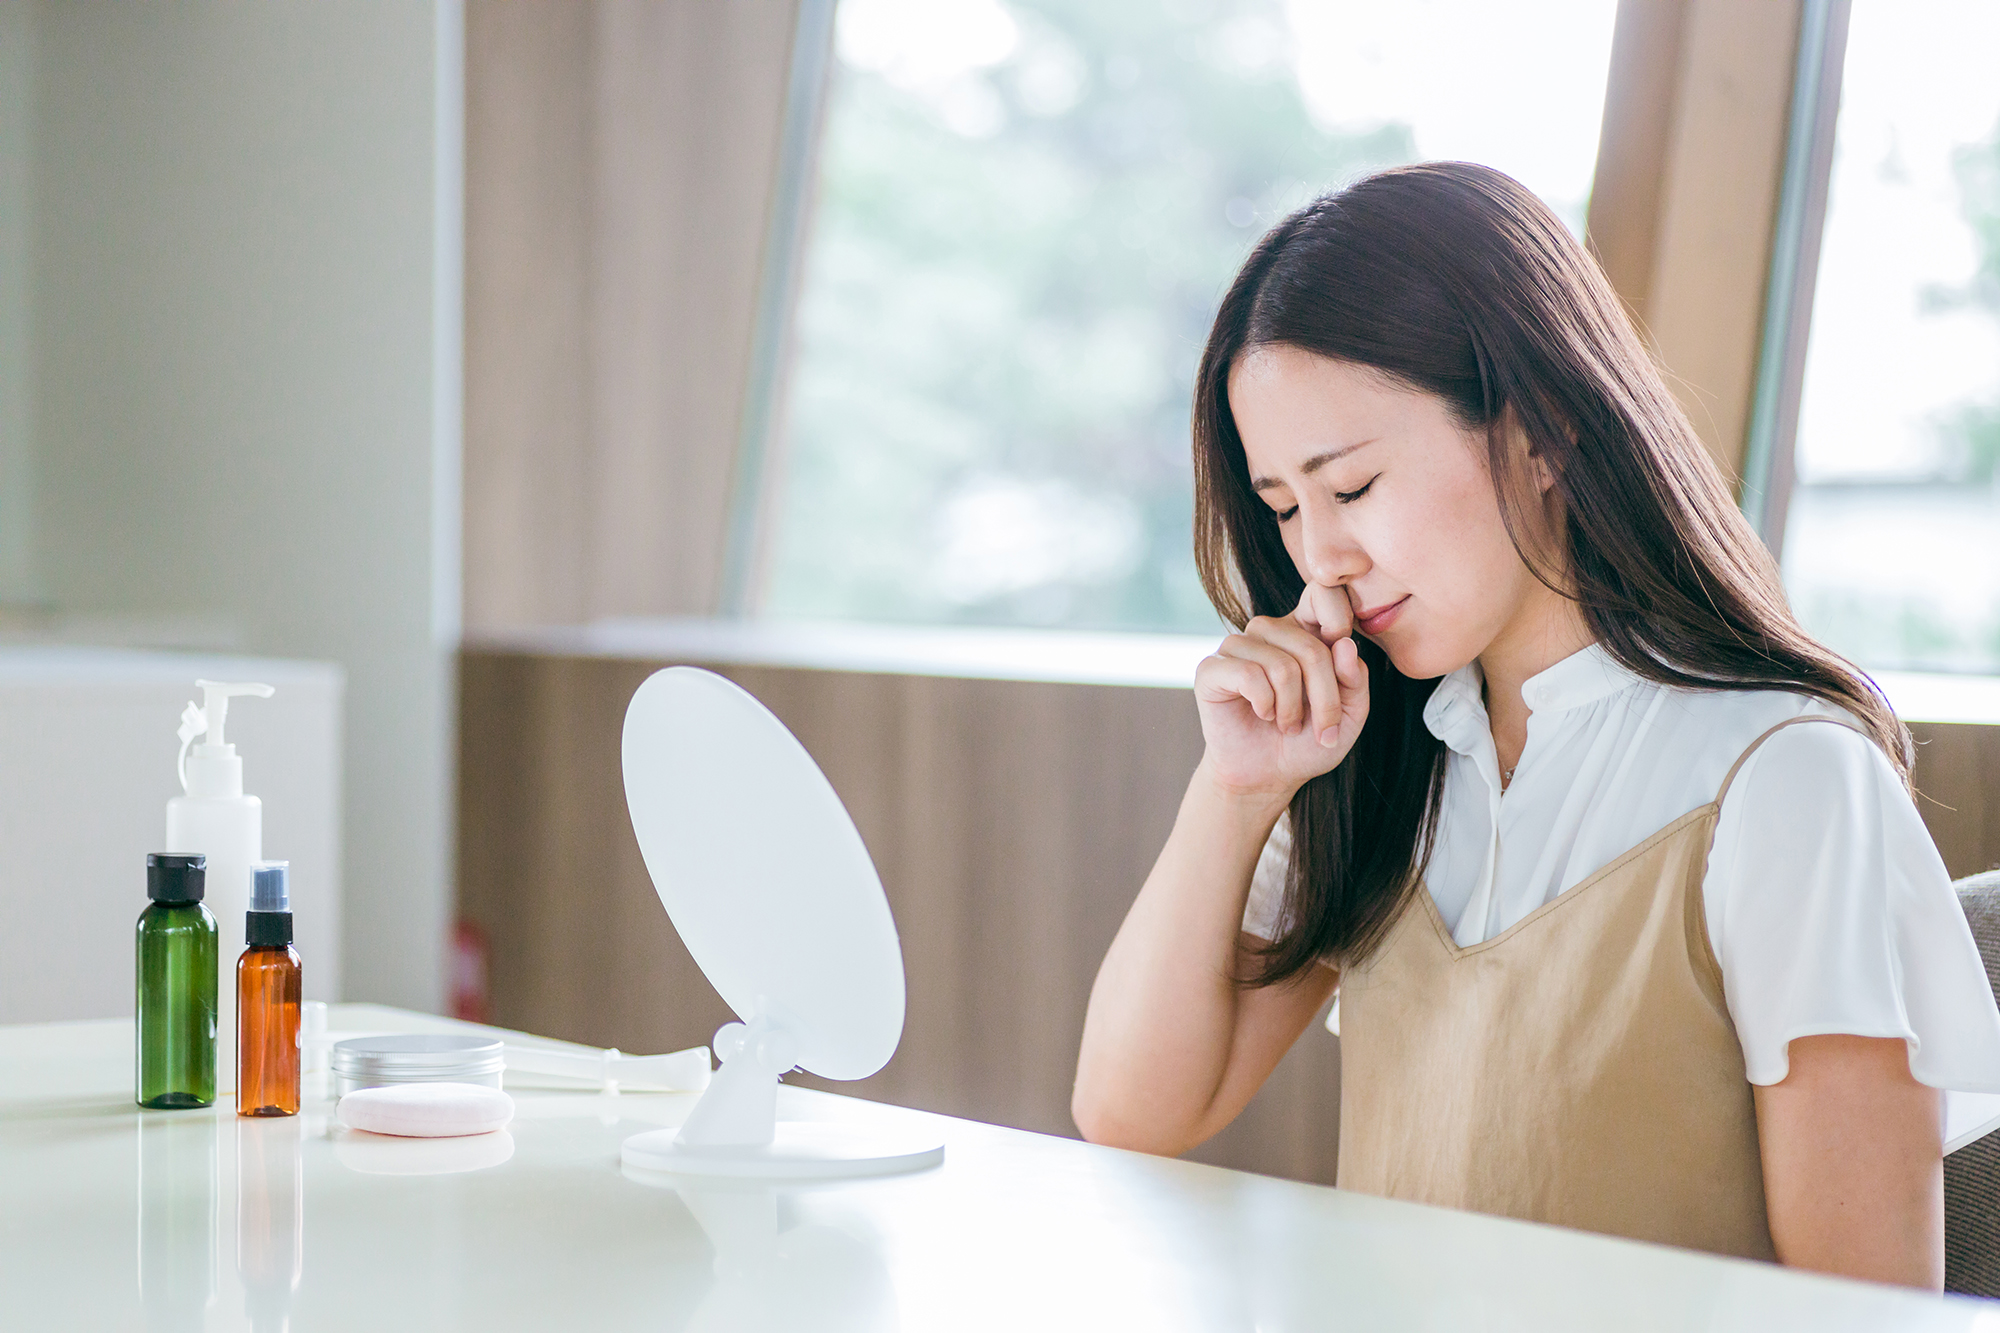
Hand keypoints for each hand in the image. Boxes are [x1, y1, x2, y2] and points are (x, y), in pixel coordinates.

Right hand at [1193, 582, 1370, 800]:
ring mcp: (1238, 647)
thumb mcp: (1350, 715)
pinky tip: (1263, 714)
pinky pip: (1248, 675)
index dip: (1339, 616)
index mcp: (1304, 629)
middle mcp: (1269, 631)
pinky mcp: (1212, 668)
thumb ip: (1355, 680)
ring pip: (1281, 664)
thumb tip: (1344, 644)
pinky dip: (1266, 704)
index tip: (1342, 648)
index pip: (1322, 593)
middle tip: (1325, 729)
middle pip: (1310, 647)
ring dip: (1292, 707)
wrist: (1267, 776)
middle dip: (1326, 698)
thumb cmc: (1308, 741)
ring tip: (1288, 725)